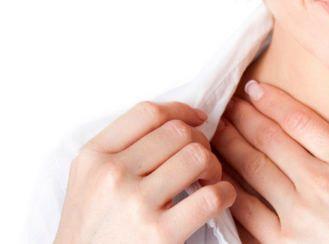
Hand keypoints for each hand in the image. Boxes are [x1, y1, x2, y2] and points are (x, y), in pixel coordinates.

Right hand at [54, 101, 236, 243]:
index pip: (148, 112)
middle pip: (177, 132)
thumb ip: (121, 150)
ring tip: (209, 180)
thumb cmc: (93, 229)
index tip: (198, 119)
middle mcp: (112, 174)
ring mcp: (136, 203)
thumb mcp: (89, 181)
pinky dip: (225, 193)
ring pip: (197, 156)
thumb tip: (177, 122)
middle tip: (203, 162)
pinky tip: (220, 198)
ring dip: (214, 165)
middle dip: (201, 141)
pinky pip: (211, 196)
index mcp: (93, 156)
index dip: (182, 110)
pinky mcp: (160, 234)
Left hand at [211, 81, 328, 243]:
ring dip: (229, 149)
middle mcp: (320, 185)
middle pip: (270, 141)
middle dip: (243, 118)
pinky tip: (219, 182)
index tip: (254, 87)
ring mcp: (298, 218)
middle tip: (225, 105)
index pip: (301, 122)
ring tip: (214, 134)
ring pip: (252, 172)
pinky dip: (229, 195)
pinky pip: (246, 216)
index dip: (273, 101)